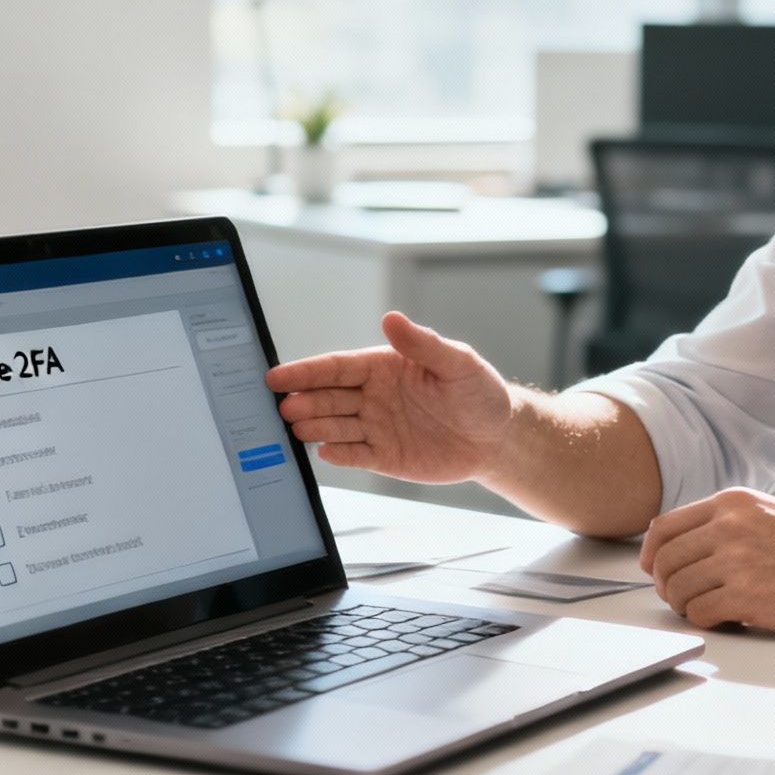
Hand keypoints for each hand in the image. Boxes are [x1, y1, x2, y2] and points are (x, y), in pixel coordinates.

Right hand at [266, 312, 511, 483]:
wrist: (497, 438)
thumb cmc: (480, 393)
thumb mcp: (458, 363)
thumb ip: (424, 344)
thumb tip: (391, 318)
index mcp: (384, 367)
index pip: (337, 368)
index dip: (305, 371)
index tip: (277, 376)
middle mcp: (374, 396)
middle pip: (329, 397)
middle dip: (304, 400)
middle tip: (283, 407)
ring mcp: (377, 427)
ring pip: (336, 425)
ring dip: (315, 426)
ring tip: (296, 427)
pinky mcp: (385, 456)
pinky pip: (355, 455)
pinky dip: (339, 454)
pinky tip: (324, 451)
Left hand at [637, 487, 774, 637]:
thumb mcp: (771, 512)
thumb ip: (729, 520)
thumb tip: (688, 541)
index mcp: (732, 503)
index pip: (665, 526)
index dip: (652, 553)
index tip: (654, 569)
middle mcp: (728, 527)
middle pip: (665, 560)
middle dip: (666, 585)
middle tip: (681, 598)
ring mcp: (736, 562)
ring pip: (678, 589)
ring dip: (685, 606)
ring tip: (706, 610)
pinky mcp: (747, 597)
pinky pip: (700, 613)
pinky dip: (705, 621)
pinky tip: (726, 619)